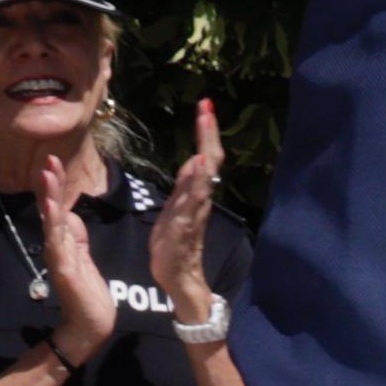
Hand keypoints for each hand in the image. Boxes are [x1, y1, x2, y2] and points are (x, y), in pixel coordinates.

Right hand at [31, 153, 116, 364]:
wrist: (91, 323)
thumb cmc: (88, 292)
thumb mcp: (85, 256)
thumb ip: (77, 236)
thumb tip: (70, 214)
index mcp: (64, 241)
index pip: (59, 207)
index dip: (56, 185)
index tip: (54, 161)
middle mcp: (57, 245)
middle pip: (51, 209)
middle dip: (51, 184)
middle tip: (49, 159)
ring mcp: (58, 256)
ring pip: (52, 221)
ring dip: (49, 197)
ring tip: (46, 174)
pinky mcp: (63, 269)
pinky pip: (58, 243)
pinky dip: (54, 225)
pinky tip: (52, 209)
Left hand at [142, 100, 227, 325]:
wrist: (179, 279)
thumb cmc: (176, 247)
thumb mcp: (176, 209)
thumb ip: (185, 186)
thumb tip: (195, 160)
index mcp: (195, 195)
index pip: (204, 158)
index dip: (205, 133)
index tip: (205, 105)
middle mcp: (200, 200)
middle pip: (209, 161)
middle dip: (208, 133)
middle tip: (207, 107)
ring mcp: (194, 213)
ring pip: (204, 178)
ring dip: (205, 151)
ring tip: (206, 126)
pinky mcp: (184, 228)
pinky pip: (193, 202)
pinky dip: (198, 184)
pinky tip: (199, 167)